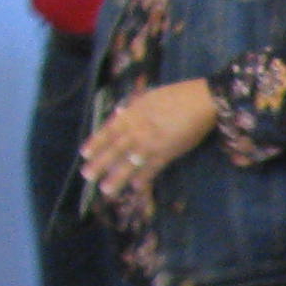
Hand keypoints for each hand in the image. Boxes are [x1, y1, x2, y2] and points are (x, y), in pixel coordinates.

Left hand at [82, 80, 217, 205]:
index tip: (84, 155)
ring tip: (106, 190)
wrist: (201, 102)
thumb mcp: (148, 97)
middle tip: (87, 177)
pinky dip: (144, 177)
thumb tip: (118, 114)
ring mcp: (152, 144)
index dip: (96, 143)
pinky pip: (152, 168)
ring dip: (117, 177)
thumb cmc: (175, 96)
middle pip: (115, 150)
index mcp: (132, 115)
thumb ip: (132, 108)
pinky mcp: (168, 153)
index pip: (108, 131)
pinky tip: (136, 187)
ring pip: (130, 163)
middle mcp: (138, 131)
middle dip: (100, 164)